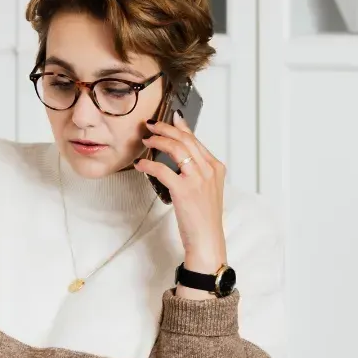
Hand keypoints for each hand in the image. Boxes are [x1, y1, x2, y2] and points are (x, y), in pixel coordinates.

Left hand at [134, 110, 227, 277]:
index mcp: (216, 167)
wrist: (207, 239)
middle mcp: (209, 170)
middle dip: (165, 128)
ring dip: (157, 140)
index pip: (196, 140)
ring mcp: (197, 179)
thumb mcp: (207, 189)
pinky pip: (162, 169)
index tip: (170, 117)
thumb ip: (197, 171)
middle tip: (151, 125)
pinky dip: (149, 164)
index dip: (181, 127)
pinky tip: (141, 164)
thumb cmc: (204, 217)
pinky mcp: (184, 190)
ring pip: (175, 149)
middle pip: (185, 139)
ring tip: (146, 140)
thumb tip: (179, 156)